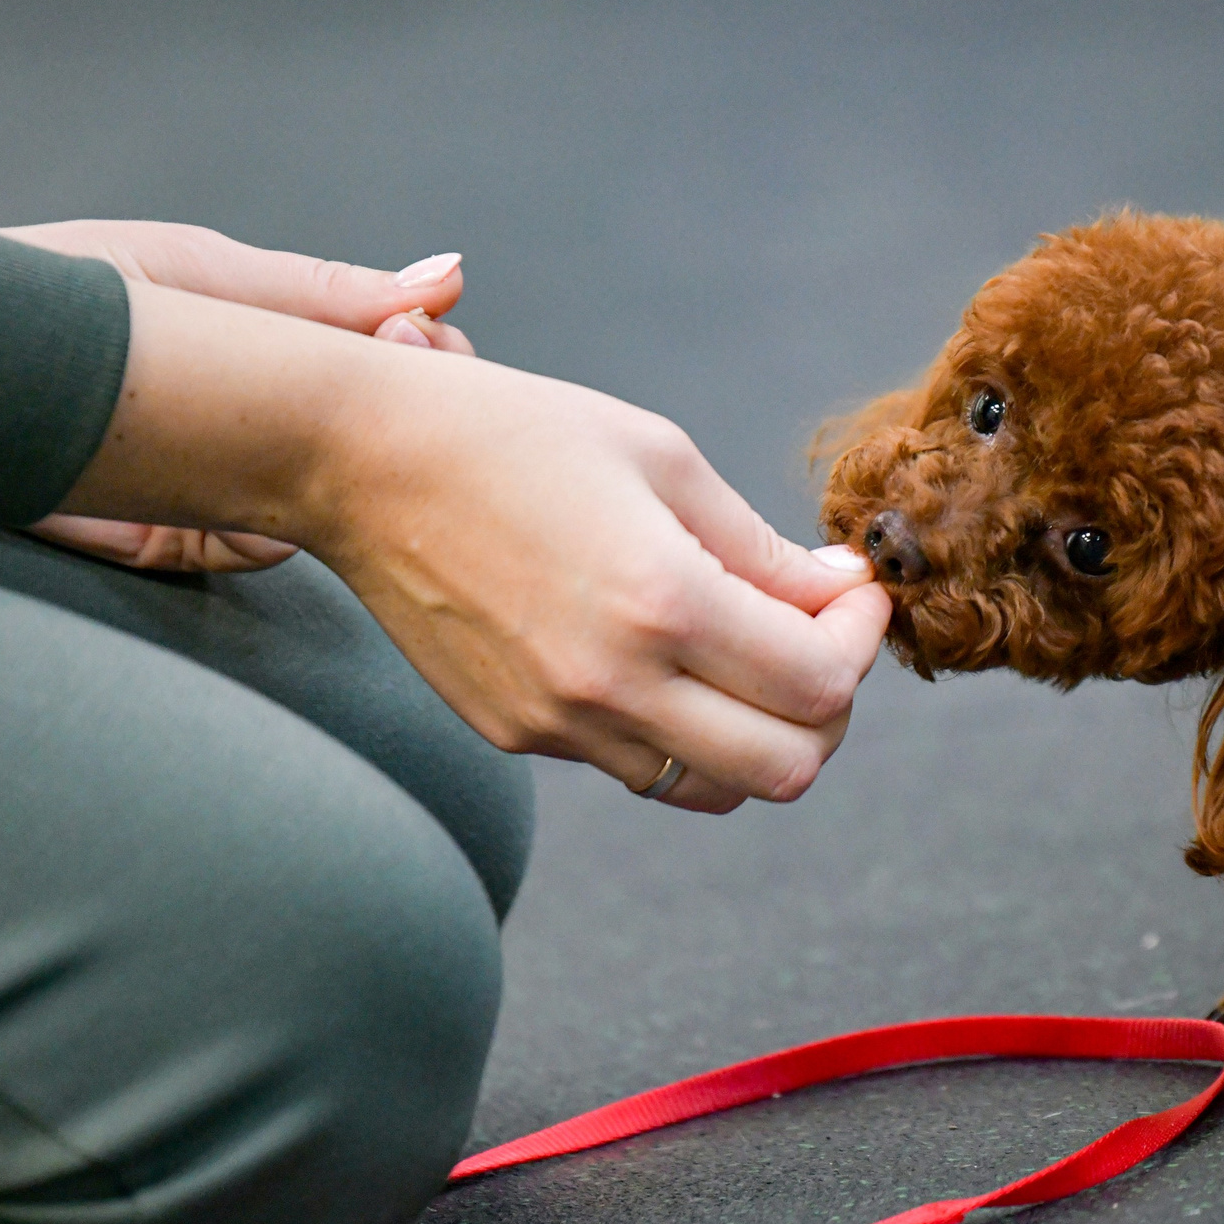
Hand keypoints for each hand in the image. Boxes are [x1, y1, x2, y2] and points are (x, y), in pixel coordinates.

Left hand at [0, 219, 474, 570]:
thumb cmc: (53, 294)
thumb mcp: (200, 275)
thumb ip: (319, 292)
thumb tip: (446, 278)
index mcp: (272, 362)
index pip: (388, 372)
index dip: (428, 361)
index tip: (440, 336)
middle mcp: (254, 438)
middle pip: (376, 452)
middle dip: (411, 418)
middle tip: (415, 369)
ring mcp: (216, 496)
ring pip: (328, 509)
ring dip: (346, 471)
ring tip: (336, 406)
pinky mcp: (166, 543)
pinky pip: (253, 548)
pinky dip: (273, 518)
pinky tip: (267, 462)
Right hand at [54, 282, 891, 810]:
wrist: (361, 463)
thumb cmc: (513, 435)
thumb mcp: (661, 460)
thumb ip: (761, 547)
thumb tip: (841, 593)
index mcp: (663, 603)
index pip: (821, 685)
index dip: (862, 640)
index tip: (853, 591)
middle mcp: (614, 685)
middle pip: (788, 771)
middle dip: (830, 708)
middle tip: (819, 641)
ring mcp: (560, 725)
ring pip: (714, 789)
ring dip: (756, 732)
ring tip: (747, 656)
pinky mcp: (519, 736)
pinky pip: (637, 765)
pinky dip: (677, 728)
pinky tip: (658, 654)